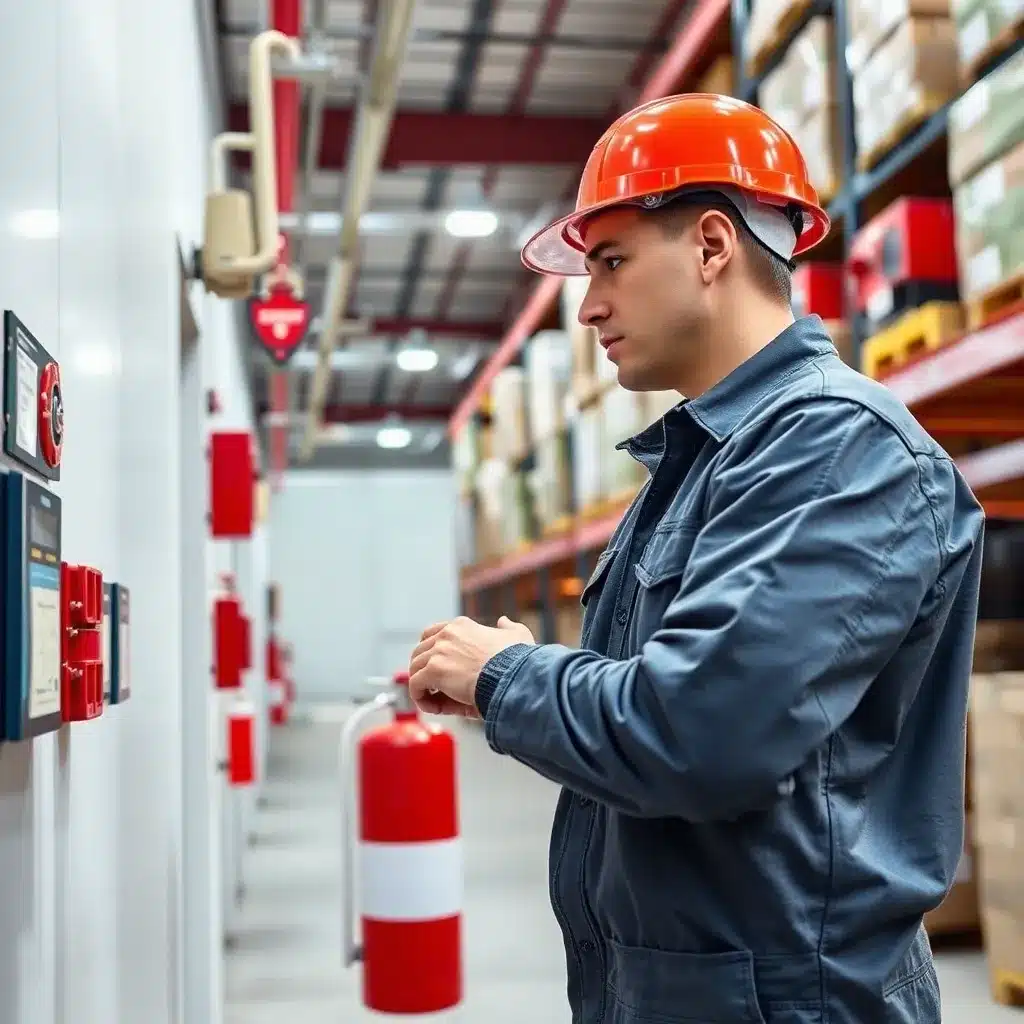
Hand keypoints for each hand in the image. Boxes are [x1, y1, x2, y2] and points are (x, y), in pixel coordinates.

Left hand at [408, 615, 534, 717]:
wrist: (513, 677)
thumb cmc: (518, 662)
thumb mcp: (518, 636)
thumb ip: (508, 628)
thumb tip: (503, 621)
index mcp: (462, 626)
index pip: (434, 634)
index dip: (433, 654)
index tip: (440, 671)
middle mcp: (447, 634)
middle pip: (419, 651)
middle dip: (424, 671)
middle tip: (435, 689)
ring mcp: (439, 651)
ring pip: (415, 669)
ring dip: (422, 687)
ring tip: (437, 702)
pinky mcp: (434, 670)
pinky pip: (415, 685)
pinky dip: (421, 698)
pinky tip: (435, 707)